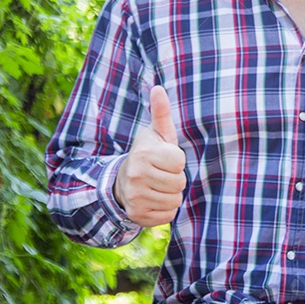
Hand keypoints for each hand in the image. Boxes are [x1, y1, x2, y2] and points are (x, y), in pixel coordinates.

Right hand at [113, 85, 186, 226]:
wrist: (124, 180)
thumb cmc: (149, 154)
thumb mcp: (156, 133)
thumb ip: (161, 112)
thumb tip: (158, 88)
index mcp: (144, 153)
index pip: (179, 162)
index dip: (176, 160)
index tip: (165, 158)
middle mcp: (136, 175)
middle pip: (179, 183)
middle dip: (175, 178)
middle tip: (161, 173)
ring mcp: (135, 197)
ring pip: (175, 200)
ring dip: (171, 194)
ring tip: (158, 186)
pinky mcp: (137, 215)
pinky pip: (168, 215)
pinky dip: (165, 209)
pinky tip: (154, 199)